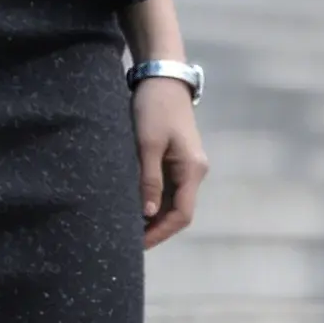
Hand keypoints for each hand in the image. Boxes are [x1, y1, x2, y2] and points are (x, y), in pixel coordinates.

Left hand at [129, 76, 207, 247]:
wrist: (162, 78)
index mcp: (192, 170)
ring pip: (173, 201)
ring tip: (129, 227)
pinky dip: (153, 200)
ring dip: (154, 216)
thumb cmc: (154, 109)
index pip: (182, 215)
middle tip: (129, 240)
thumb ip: (149, 179)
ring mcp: (186, 166)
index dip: (161, 232)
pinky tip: (135, 206)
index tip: (138, 244)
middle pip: (179, 211)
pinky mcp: (176, 158)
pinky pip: (167, 188)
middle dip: (157, 228)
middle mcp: (194, 172)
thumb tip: (149, 214)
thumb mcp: (148, 144)